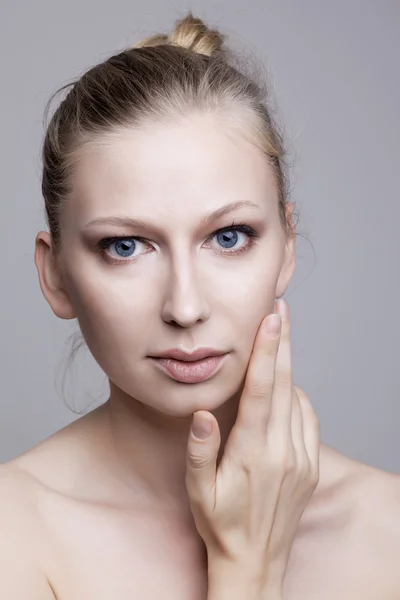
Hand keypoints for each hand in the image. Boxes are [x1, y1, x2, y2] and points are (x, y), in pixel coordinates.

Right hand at [185, 298, 319, 595]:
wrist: (256, 562)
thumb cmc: (221, 525)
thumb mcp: (199, 493)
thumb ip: (200, 451)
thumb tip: (203, 412)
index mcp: (254, 453)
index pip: (263, 390)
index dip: (268, 350)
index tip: (272, 319)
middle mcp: (284, 451)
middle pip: (286, 384)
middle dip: (283, 343)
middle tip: (280, 309)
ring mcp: (302, 458)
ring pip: (299, 399)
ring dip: (288, 367)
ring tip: (278, 341)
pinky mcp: (312, 466)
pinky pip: (309, 419)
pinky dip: (298, 397)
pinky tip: (286, 389)